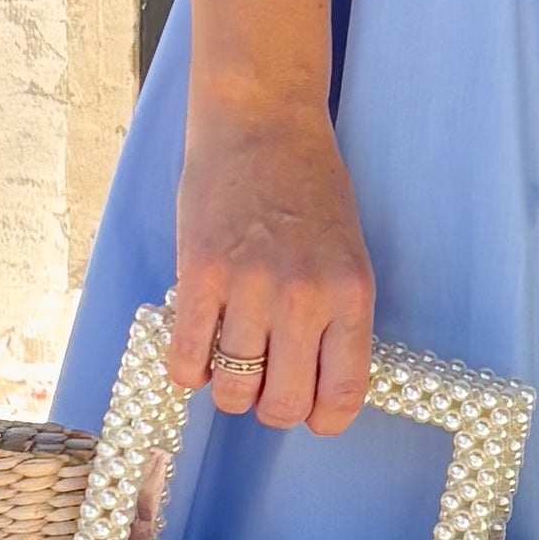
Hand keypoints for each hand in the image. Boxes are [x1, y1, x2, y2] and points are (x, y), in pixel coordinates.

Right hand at [171, 91, 372, 432]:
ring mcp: (250, 288)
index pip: (342, 395)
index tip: (309, 411)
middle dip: (269, 407)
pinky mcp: (199, 276)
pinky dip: (189, 369)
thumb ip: (335, 315)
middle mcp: (304, 298)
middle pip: (281, 405)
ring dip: (227, 388)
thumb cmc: (307, 184)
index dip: (321, 418)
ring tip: (227, 360)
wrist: (260, 121)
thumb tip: (313, 380)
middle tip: (262, 384)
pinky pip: (187, 360)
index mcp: (350, 294)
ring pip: (232, 390)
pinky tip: (196, 348)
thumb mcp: (345, 252)